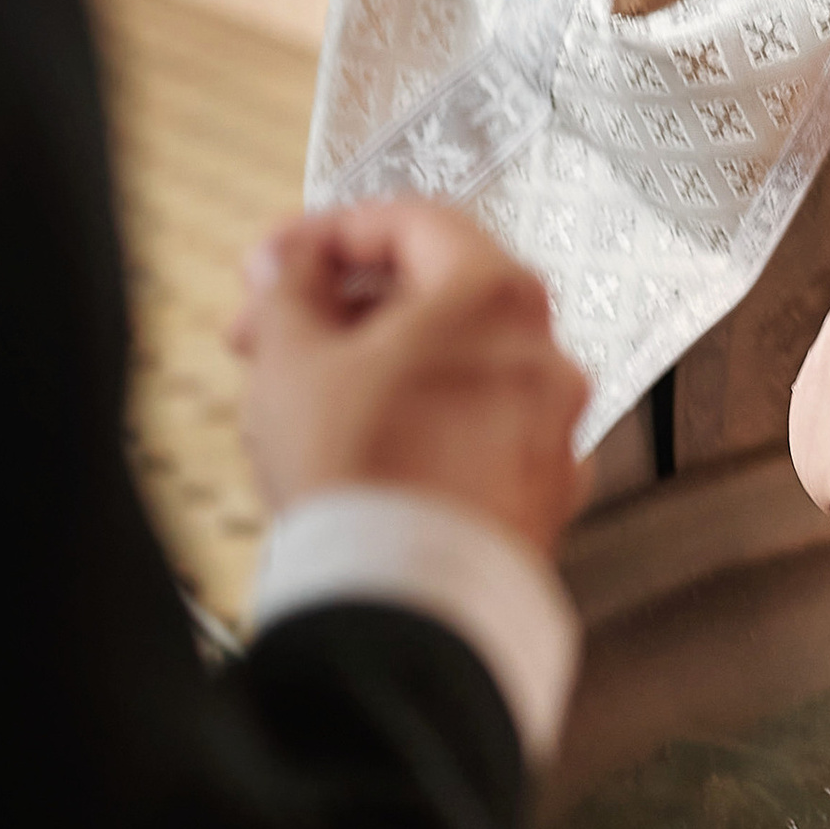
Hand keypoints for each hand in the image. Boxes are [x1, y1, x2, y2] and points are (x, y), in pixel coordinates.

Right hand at [232, 197, 587, 555]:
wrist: (407, 604)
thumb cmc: (362, 478)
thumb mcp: (293, 355)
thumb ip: (293, 284)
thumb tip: (293, 263)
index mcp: (496, 294)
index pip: (412, 224)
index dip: (328, 234)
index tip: (280, 260)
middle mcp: (545, 351)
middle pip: (438, 297)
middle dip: (345, 308)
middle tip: (275, 330)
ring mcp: (553, 424)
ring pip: (458, 367)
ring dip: (381, 367)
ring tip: (307, 400)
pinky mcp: (545, 490)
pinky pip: (478, 431)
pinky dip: (425, 424)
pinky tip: (367, 454)